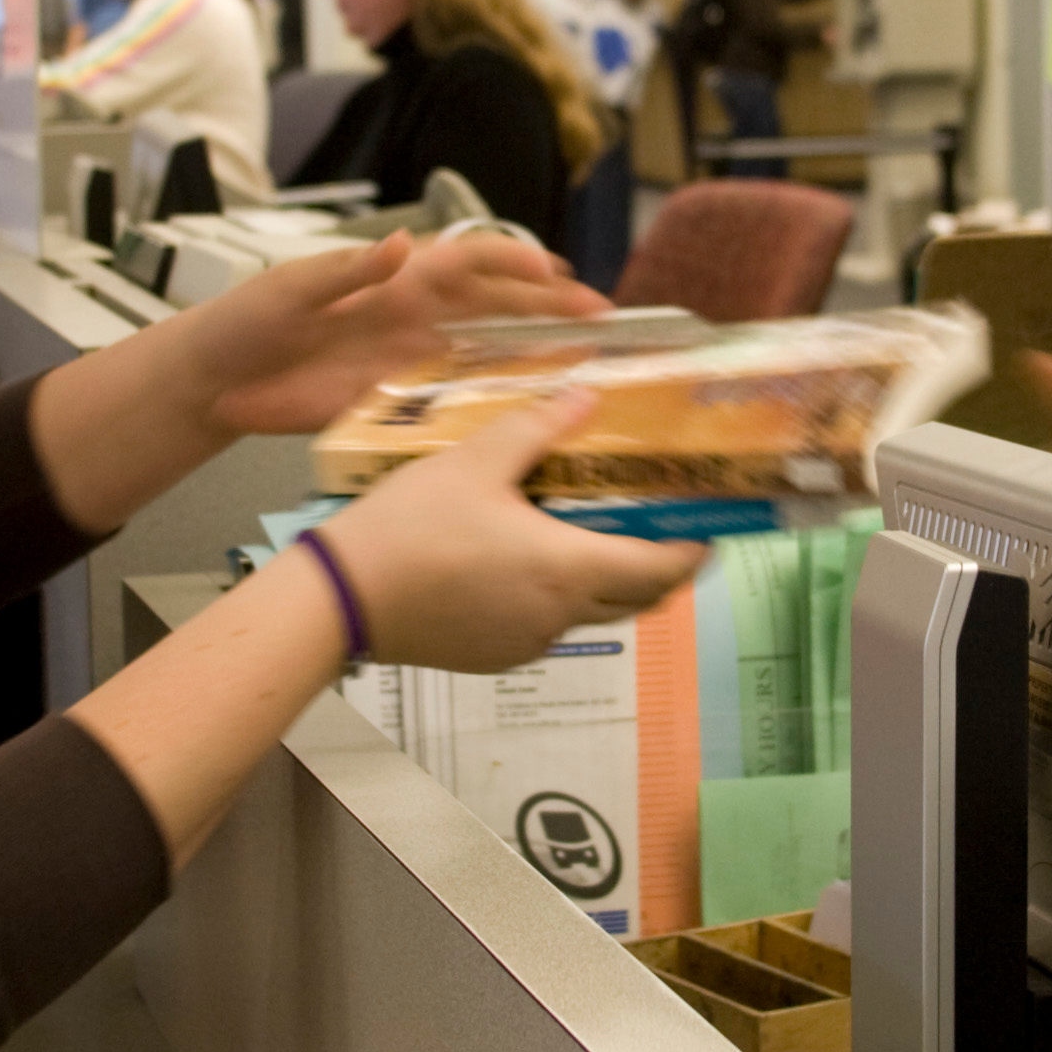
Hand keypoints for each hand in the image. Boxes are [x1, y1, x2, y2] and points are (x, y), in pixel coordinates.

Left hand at [183, 227, 600, 439]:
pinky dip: (499, 403)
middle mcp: (414, 314)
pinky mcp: (397, 402)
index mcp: (394, 276)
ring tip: (589, 364)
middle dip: (552, 309)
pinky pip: (459, 401)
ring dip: (539, 354)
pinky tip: (533, 414)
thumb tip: (401, 247)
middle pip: (497, 306)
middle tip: (603, 321)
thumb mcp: (291, 289)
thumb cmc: (247, 320)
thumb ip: (346, 272)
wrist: (214, 382)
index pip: (468, 260)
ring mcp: (411, 359)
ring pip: (490, 352)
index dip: (514, 263)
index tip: (556, 274)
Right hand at [312, 392, 702, 671]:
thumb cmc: (411, 526)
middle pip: (636, 599)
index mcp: (567, 569)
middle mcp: (558, 617)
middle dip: (659, 566)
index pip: (660, 570)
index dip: (693, 550)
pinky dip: (558, 596)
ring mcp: (527, 643)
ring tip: (593, 532)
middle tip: (663, 524)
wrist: (341, 599)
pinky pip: (546, 626)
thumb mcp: (475, 462)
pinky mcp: (494, 656)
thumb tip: (589, 395)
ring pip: (590, 614)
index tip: (711, 527)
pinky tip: (527, 559)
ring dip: (606, 580)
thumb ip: (539, 429)